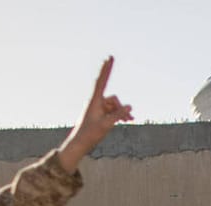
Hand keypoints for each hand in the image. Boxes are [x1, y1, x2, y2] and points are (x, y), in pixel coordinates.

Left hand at [58, 57, 134, 172]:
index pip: (102, 81)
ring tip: (129, 121)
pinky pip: (113, 111)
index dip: (106, 69)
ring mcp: (99, 108)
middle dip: (120, 107)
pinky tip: (128, 120)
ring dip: (122, 113)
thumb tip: (129, 106)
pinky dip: (120, 115)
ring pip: (115, 106)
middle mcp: (96, 102)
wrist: (80, 143)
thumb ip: (119, 114)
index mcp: (94, 100)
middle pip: (113, 99)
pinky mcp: (101, 114)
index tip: (109, 58)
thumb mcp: (107, 124)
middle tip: (127, 119)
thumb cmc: (90, 133)